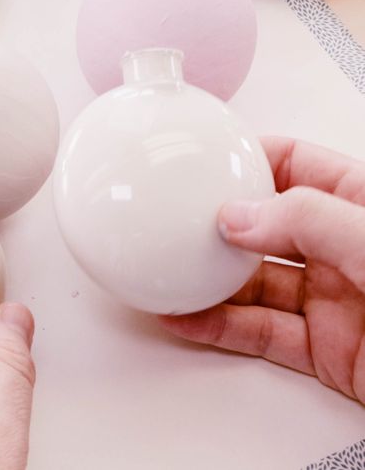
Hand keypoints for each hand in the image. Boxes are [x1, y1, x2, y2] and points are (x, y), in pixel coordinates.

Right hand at [160, 137, 364, 402]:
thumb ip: (309, 220)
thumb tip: (238, 214)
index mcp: (364, 206)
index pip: (296, 166)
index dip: (247, 159)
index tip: (203, 162)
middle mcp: (345, 249)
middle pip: (264, 226)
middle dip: (216, 224)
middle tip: (173, 224)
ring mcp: (333, 300)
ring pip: (253, 282)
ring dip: (207, 280)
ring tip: (166, 272)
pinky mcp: (325, 350)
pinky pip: (258, 332)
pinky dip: (218, 326)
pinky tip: (186, 317)